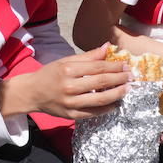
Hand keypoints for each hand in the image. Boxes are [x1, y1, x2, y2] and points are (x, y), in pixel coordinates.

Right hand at [0, 45, 129, 119]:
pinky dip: (106, 109)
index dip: (113, 66)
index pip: (97, 67)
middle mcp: (69, 86)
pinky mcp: (70, 115)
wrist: (32, 93)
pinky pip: (93, 113)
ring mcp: (70, 103)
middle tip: (130, 77)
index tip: (125, 65)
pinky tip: (115, 104)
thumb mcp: (66, 60)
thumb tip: (107, 47)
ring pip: (99, 100)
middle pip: (100, 83)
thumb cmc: (50, 74)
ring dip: (116, 94)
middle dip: (119, 79)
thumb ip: (88, 56)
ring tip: (126, 89)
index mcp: (68, 69)